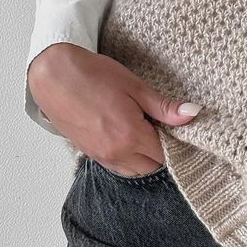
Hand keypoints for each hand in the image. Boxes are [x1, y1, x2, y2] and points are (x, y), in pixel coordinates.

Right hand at [28, 43, 202, 175]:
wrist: (54, 76)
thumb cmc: (94, 75)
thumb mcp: (135, 87)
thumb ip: (164, 106)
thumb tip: (193, 113)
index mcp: (131, 136)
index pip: (166, 154)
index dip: (177, 142)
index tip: (179, 127)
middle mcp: (116, 153)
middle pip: (152, 166)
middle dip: (162, 151)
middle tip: (162, 126)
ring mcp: (101, 157)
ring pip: (135, 170)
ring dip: (145, 157)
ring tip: (145, 129)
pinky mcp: (90, 154)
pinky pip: (117, 167)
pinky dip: (129, 158)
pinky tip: (128, 136)